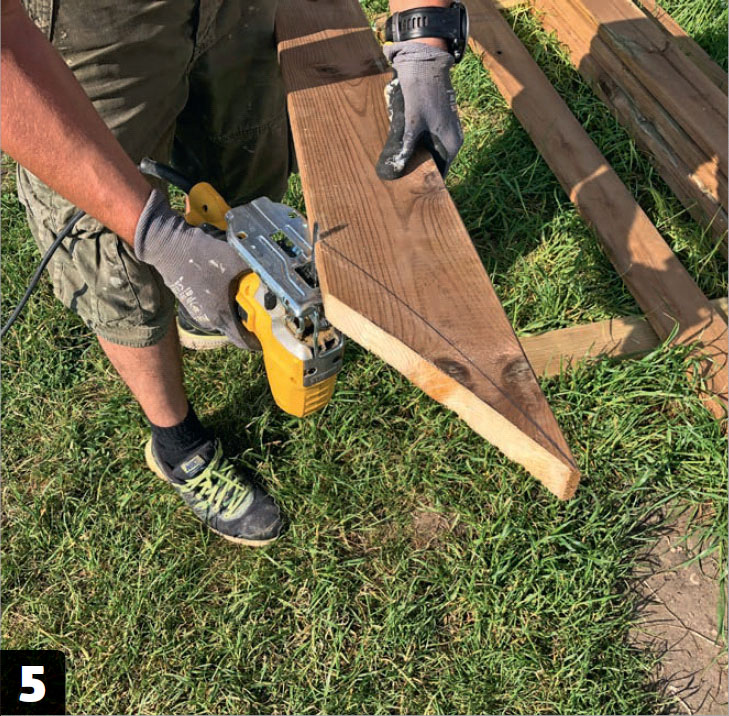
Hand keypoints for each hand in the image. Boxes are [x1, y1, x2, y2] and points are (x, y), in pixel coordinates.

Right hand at [134, 189, 254, 348]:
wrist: (169, 245)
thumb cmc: (202, 254)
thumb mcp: (238, 261)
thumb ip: (258, 273)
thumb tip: (275, 279)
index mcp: (221, 315)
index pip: (243, 341)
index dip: (258, 341)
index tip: (269, 336)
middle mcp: (209, 319)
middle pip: (236, 330)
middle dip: (251, 323)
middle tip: (264, 311)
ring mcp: (198, 312)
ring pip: (225, 319)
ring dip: (237, 312)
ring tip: (248, 296)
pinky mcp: (192, 303)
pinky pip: (214, 309)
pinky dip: (225, 304)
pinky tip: (230, 287)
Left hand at [376, 41, 462, 179]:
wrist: (426, 66)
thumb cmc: (421, 95)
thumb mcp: (412, 125)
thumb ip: (406, 149)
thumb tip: (397, 168)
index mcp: (451, 145)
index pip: (441, 173)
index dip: (429, 182)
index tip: (414, 190)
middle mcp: (454, 140)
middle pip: (437, 163)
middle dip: (422, 170)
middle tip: (404, 180)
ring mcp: (450, 131)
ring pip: (434, 152)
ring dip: (421, 158)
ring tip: (404, 166)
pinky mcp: (442, 123)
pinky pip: (432, 142)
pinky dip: (422, 147)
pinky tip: (408, 149)